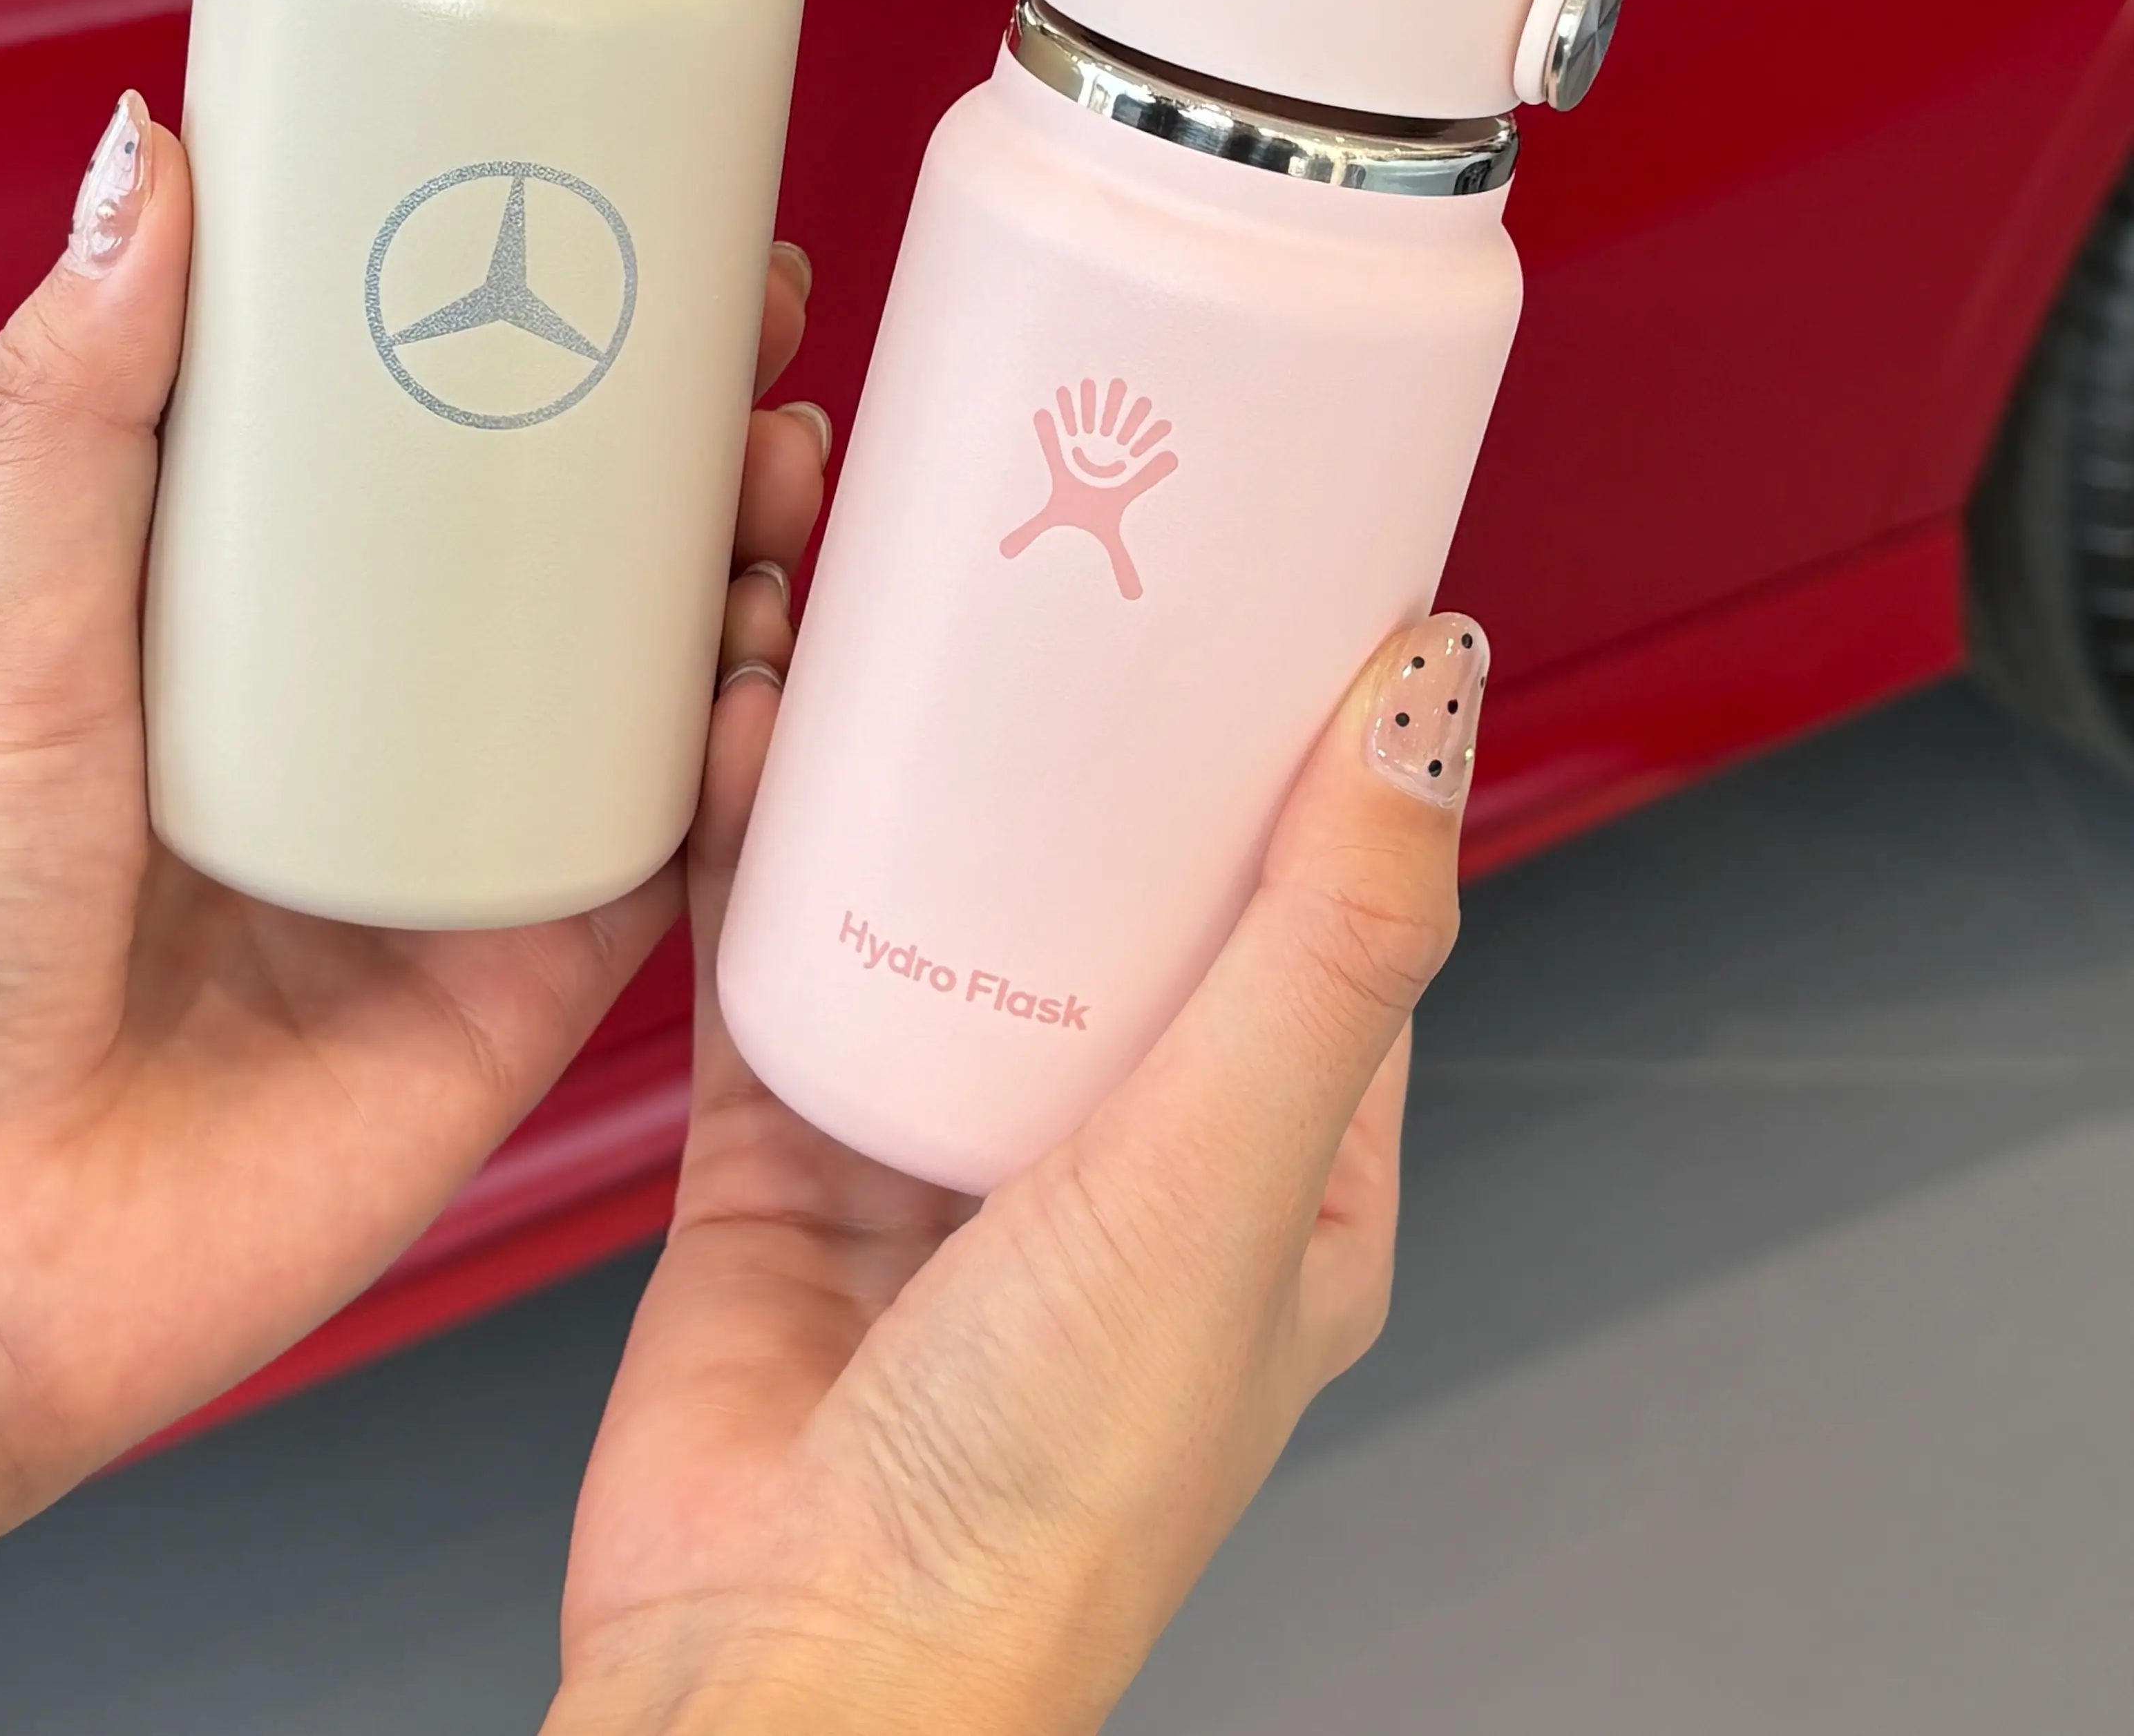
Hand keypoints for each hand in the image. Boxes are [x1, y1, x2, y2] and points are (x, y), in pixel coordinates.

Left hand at [0, 95, 826, 1727]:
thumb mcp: (2, 647)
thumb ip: (76, 418)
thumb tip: (140, 165)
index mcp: (258, 631)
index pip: (435, 446)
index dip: (548, 336)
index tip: (633, 222)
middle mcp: (382, 732)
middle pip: (583, 552)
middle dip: (691, 438)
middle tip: (760, 338)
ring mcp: (465, 856)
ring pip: (651, 686)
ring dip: (745, 573)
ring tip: (783, 470)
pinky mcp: (524, 987)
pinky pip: (665, 862)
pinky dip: (735, 770)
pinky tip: (762, 683)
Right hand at [549, 613, 1482, 1735]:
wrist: (785, 1656)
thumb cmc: (1039, 1500)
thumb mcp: (1229, 1176)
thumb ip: (1332, 942)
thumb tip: (1430, 703)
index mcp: (1276, 1172)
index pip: (1319, 904)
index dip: (1301, 743)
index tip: (1264, 585)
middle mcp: (1120, 1146)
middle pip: (1114, 875)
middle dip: (1082, 721)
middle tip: (1052, 560)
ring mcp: (949, 1136)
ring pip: (944, 888)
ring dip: (913, 755)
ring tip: (888, 608)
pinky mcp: (796, 1137)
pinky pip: (784, 939)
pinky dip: (765, 831)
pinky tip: (755, 730)